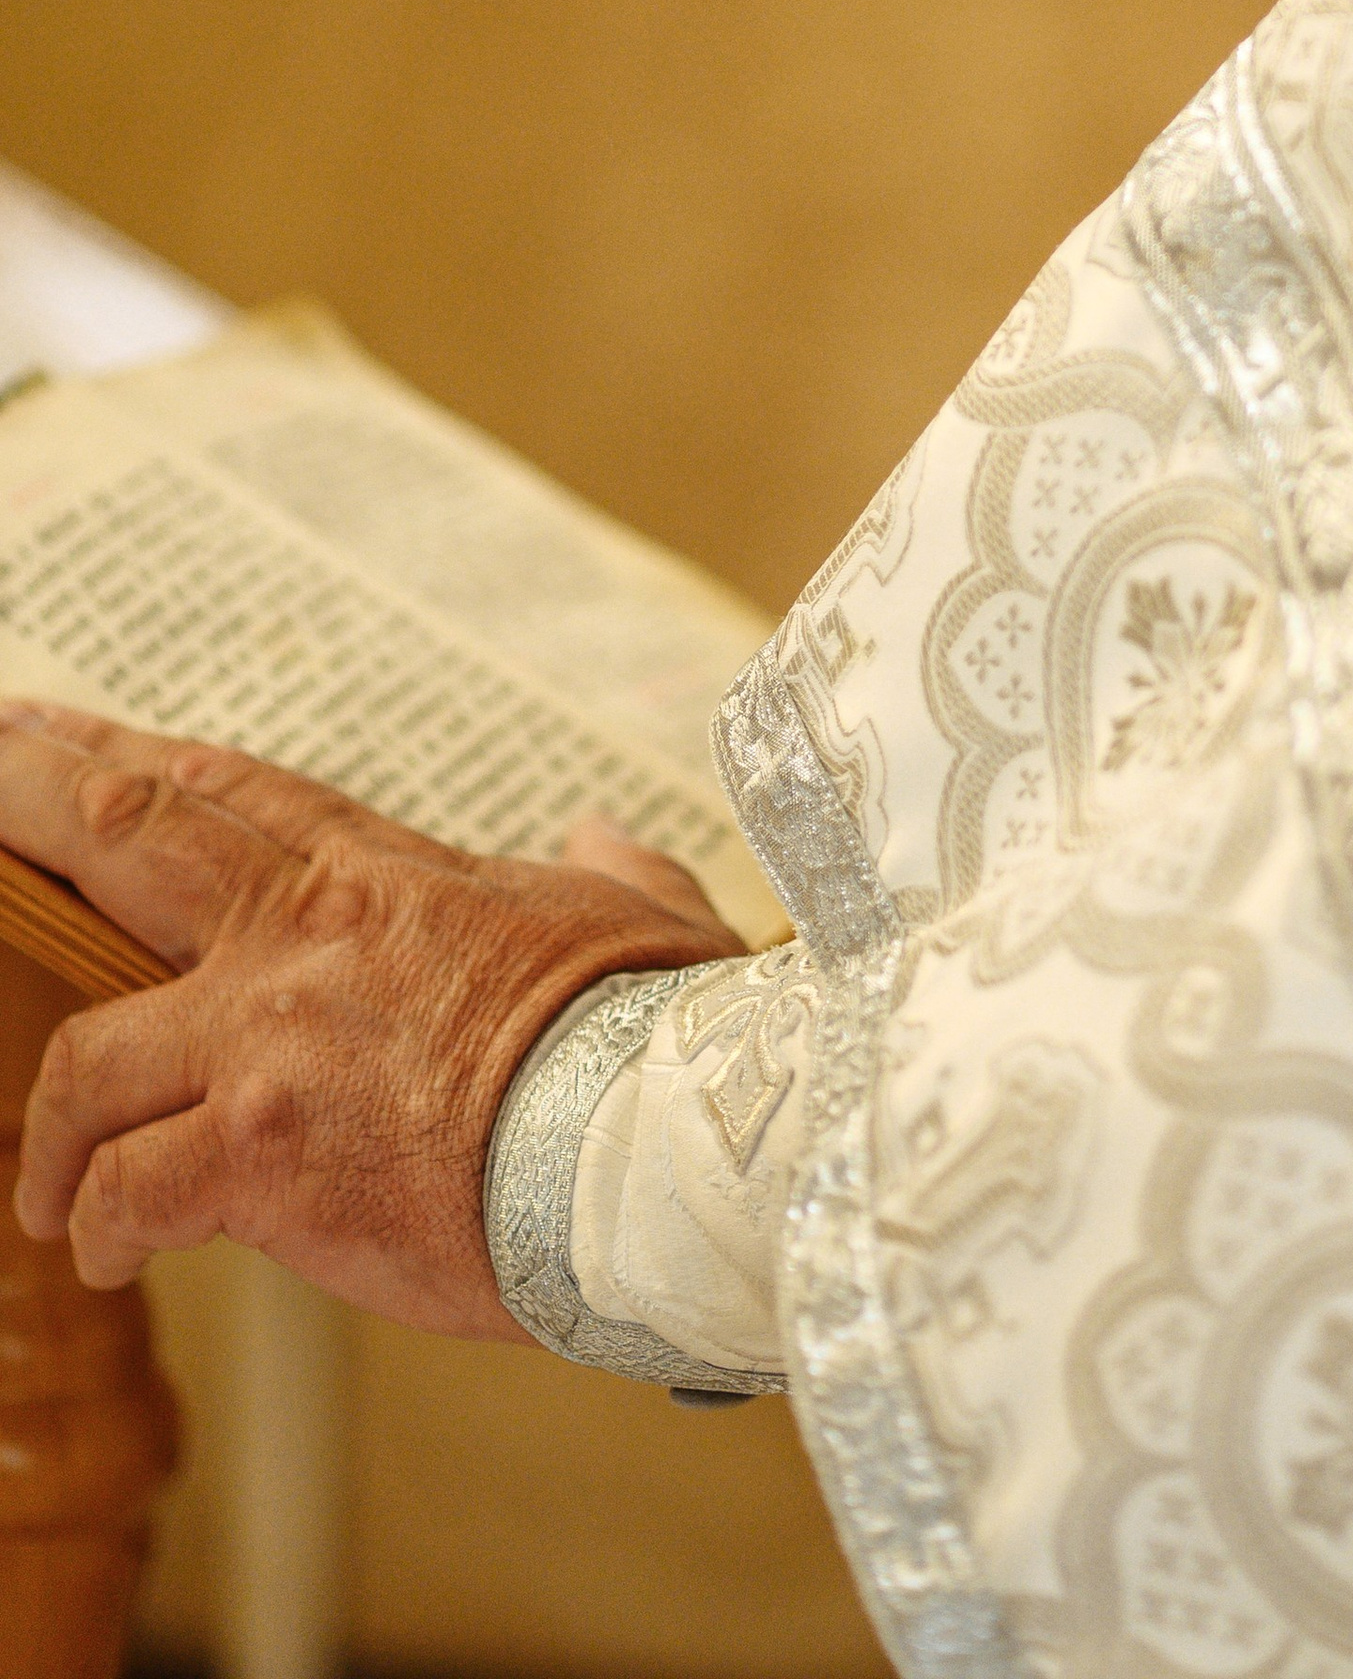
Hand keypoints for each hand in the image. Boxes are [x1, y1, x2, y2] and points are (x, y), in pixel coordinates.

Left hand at [0, 703, 747, 1334]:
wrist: (662, 1139)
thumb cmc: (660, 1034)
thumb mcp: (635, 914)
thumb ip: (604, 867)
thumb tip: (599, 832)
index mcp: (386, 876)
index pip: (227, 793)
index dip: (120, 754)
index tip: (40, 723)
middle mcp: (305, 938)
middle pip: (125, 837)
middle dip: (27, 800)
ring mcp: (271, 1044)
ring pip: (84, 1062)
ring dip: (50, 1130)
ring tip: (49, 1193)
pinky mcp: (259, 1158)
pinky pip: (127, 1194)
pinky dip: (105, 1229)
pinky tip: (112, 1256)